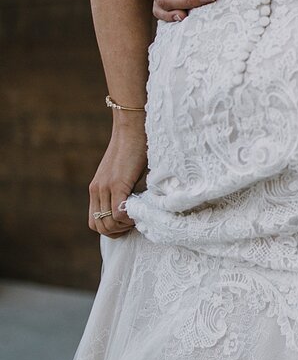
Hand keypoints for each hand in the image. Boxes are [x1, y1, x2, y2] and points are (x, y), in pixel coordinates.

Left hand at [88, 114, 146, 237]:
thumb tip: (137, 208)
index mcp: (97, 189)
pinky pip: (117, 211)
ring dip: (124, 225)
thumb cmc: (137, 149)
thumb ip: (126, 191)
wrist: (133, 127)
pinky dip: (129, 217)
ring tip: (138, 215)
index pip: (95, 222)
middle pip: (100, 227)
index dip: (113, 229)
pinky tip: (139, 209)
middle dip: (119, 231)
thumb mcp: (126, 174)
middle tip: (135, 222)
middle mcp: (97, 190)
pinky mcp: (116, 183)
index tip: (129, 223)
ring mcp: (104, 187)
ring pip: (108, 223)